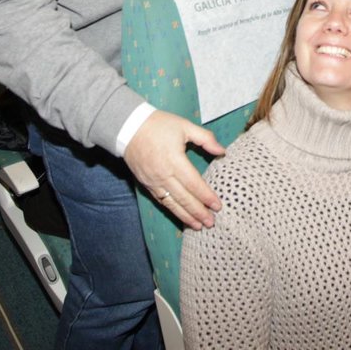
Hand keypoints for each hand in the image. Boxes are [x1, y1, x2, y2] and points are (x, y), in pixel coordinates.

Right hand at [124, 110, 225, 229]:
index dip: (206, 196)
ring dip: (186, 216)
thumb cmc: (159, 125)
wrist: (128, 127)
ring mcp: (153, 181)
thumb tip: (222, 151)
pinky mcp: (146, 184)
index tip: (218, 206)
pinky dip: (172, 210)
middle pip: (184, 198)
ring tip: (199, 226)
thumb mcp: (185, 126)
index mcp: (175, 160)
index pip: (194, 184)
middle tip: (212, 222)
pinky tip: (181, 216)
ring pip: (172, 204)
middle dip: (199, 212)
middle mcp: (164, 175)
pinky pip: (161, 201)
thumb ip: (205, 138)